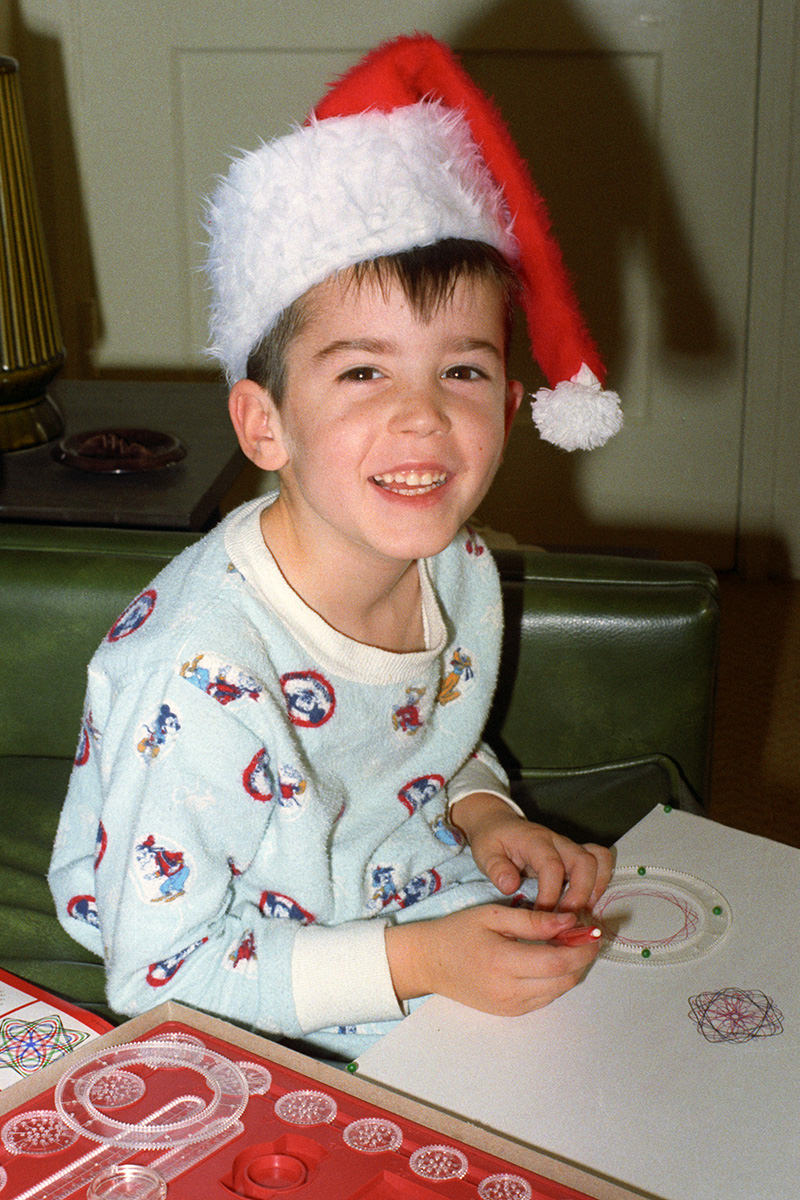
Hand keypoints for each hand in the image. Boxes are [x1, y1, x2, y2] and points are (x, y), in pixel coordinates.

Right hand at [385, 904, 600, 1015]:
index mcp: (503, 963)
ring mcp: (511, 1007)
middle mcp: (510, 992)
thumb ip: (532, 920)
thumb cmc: (457, 932)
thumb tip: (569, 922)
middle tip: (587, 935)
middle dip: (582, 958)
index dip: (582, 948)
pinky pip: (544, 998)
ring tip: (570, 944)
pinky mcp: (511, 1013)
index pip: (557, 961)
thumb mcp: (492, 915)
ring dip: (571, 969)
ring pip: (558, 991)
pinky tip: (552, 959)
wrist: (429, 962)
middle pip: (563, 980)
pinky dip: (556, 979)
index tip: (593, 931)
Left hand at [450, 793, 612, 910]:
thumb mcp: (485, 852)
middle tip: (566, 919)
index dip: (551, 893)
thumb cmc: (493, 840)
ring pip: (598, 860)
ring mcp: (569, 847)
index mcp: (535, 840)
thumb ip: (496, 868)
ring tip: (582, 913)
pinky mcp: (576, 855)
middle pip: (583, 862)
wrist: (499, 824)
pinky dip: (601, 883)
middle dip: (580, 894)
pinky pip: (601, 862)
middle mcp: (557, 841)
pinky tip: (588, 904)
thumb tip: (510, 886)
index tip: (542, 915)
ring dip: (595, 889)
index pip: (551, 866)